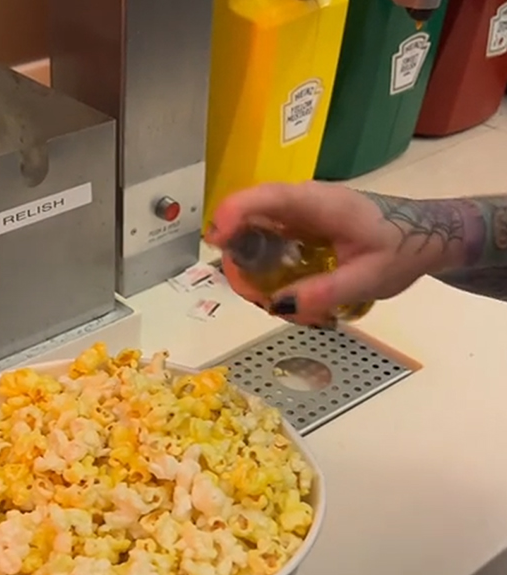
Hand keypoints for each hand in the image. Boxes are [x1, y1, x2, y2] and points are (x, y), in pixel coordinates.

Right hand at [206, 182, 455, 324]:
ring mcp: (297, 212)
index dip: (234, 212)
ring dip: (245, 262)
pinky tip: (273, 287)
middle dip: (235, 252)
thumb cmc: (403, 249)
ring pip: (252, 228)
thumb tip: (279, 306)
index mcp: (322, 204)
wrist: (428, 235)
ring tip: (261, 295)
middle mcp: (302, 201)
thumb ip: (327, 291)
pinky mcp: (297, 225)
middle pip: (249, 214)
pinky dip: (259, 262)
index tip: (216, 240)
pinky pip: (264, 238)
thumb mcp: (371, 278)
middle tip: (247, 291)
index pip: (268, 197)